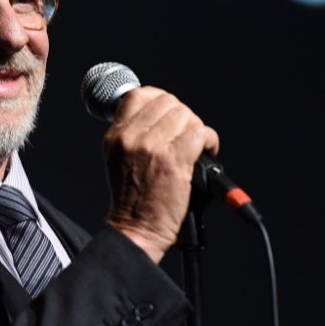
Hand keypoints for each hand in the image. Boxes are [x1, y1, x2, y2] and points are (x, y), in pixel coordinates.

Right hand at [102, 86, 219, 261]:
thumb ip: (134, 135)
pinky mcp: (173, 161)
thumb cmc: (133, 201)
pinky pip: (199, 133)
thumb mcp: (119, 160)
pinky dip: (209, 140)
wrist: (137, 230)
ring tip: (197, 147)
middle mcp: (130, 138)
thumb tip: (164, 116)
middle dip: (183, 116)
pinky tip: (207, 153)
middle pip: (167, 102)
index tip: (170, 114)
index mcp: (115, 136)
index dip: (160, 99)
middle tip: (187, 137)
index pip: (139, 95)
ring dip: (197, 129)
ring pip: (185, 115)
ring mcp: (151, 147)